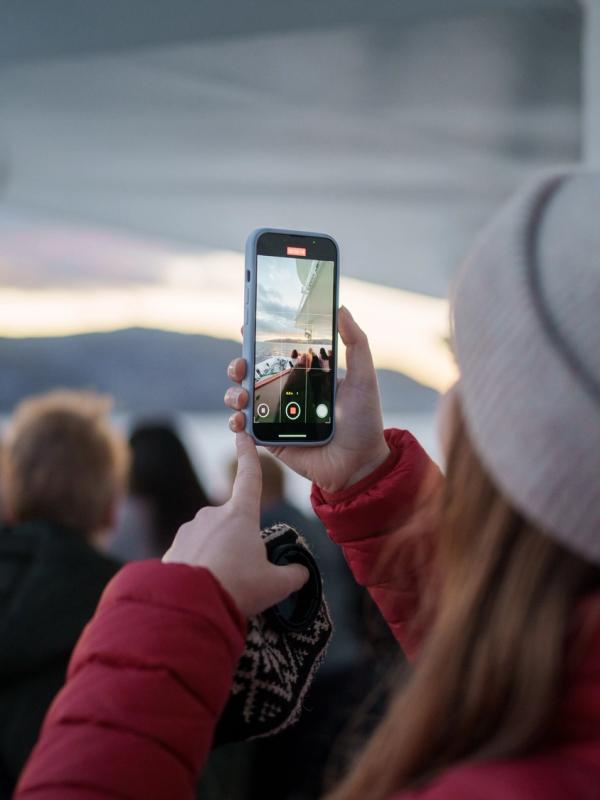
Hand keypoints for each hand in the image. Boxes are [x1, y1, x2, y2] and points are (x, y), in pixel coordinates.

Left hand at [163, 433, 308, 615]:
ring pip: (211, 541)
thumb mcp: (275, 584)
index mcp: (240, 514)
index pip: (249, 477)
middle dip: (240, 545)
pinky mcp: (172, 549)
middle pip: (233, 523)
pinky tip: (204, 590)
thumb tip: (300, 571)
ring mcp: (189, 530)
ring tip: (223, 586)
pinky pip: (192, 556)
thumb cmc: (237, 587)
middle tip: (245, 575)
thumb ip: (293, 574)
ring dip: (219, 558)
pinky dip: (200, 570)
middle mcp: (212, 515)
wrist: (188, 605)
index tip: (243, 434)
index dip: (248, 455)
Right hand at [224, 306, 389, 492]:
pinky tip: (240, 419)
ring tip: (242, 396)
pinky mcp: (270, 442)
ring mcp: (276, 418)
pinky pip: (245, 430)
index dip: (258, 340)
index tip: (247, 326)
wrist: (360, 465)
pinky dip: (236, 422)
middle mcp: (286, 394)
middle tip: (241, 366)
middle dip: (238, 366)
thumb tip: (341, 308)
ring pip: (243, 399)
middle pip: (251, 374)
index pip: (275, 353)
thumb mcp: (363, 377)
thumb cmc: (364, 421)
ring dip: (234, 393)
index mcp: (305, 376)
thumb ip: (356, 343)